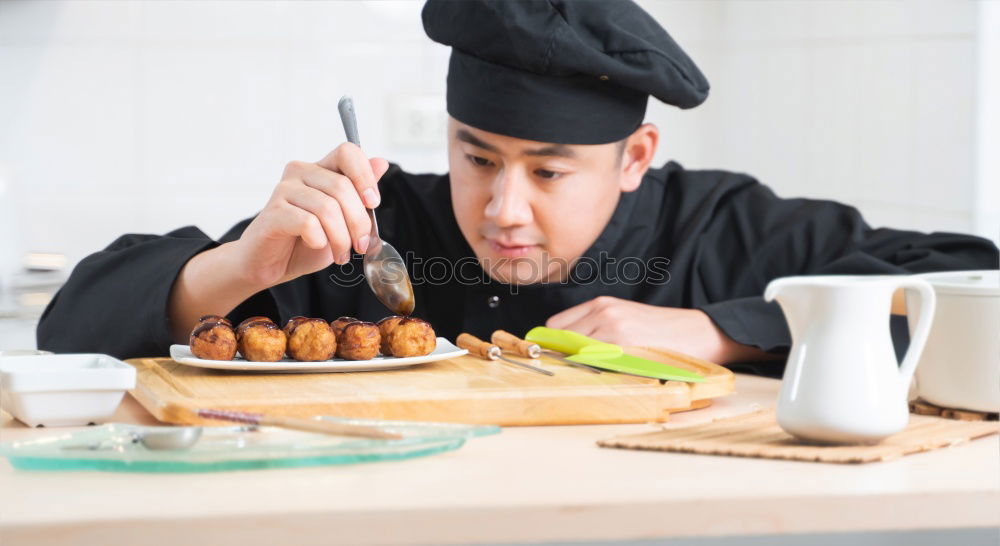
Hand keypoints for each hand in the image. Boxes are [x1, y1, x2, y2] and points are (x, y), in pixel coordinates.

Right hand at [167, 143, 387, 341]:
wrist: (271, 265)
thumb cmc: (306, 242)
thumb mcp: (343, 220)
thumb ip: (359, 194)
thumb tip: (381, 163)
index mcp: (321, 169)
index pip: (347, 151)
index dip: (365, 175)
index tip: (372, 203)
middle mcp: (301, 172)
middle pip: (342, 186)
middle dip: (358, 222)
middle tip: (360, 245)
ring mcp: (284, 190)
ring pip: (327, 208)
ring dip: (341, 238)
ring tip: (341, 254)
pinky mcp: (274, 212)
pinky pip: (308, 222)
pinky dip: (320, 240)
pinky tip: (317, 245)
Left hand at [545, 296, 770, 363]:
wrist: (700, 332)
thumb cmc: (662, 332)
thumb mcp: (625, 320)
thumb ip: (595, 330)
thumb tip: (564, 352)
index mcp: (601, 305)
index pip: (555, 326)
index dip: (551, 346)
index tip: (552, 360)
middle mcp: (603, 312)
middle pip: (560, 340)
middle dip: (560, 358)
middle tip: (568, 373)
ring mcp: (614, 328)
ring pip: (574, 352)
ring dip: (576, 367)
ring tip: (590, 376)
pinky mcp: (626, 346)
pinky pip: (595, 363)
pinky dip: (593, 372)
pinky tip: (605, 376)